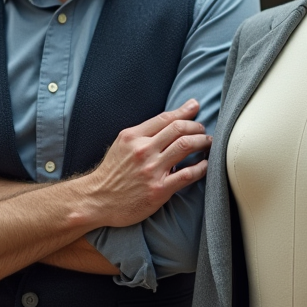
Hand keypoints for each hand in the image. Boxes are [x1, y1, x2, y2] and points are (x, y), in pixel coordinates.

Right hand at [83, 99, 209, 228]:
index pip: (165, 118)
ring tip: (208, 143)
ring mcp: (151, 170)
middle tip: (203, 130)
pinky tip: (205, 165)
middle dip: (196, 126)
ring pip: (185, 146)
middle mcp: (143, 150)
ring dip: (202, 142)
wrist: (97, 200)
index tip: (195, 107)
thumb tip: (166, 121)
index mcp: (133, 136)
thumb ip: (142, 133)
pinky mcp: (159, 189)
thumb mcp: (121, 145)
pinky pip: (187, 174)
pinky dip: (201, 167)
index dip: (184, 111)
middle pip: (178, 129)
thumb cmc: (112, 173)